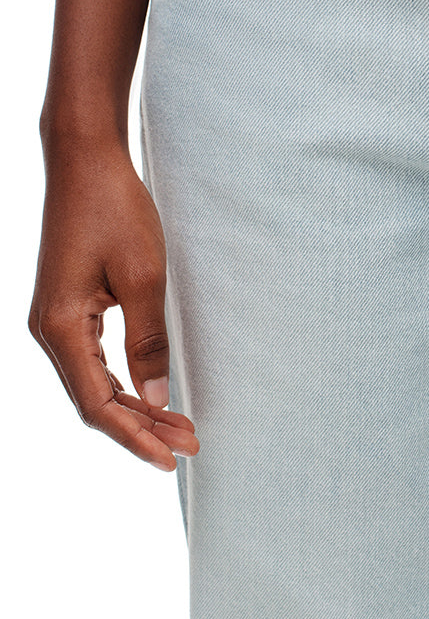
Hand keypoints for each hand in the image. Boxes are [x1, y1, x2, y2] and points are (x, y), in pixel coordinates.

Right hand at [28, 139, 198, 471]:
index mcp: (60, 327)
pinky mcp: (69, 306)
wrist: (86, 160)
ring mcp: (57, 319)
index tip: (172, 457)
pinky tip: (152, 392)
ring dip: (136, 406)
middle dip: (142, 426)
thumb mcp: (142, 277)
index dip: (135, 435)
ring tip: (180, 426)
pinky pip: (95, 359)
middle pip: (94, 400)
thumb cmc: (114, 209)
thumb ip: (149, 340)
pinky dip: (124, 380)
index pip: (97, 403)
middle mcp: (49, 330)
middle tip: (190, 444)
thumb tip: (158, 396)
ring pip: (95, 382)